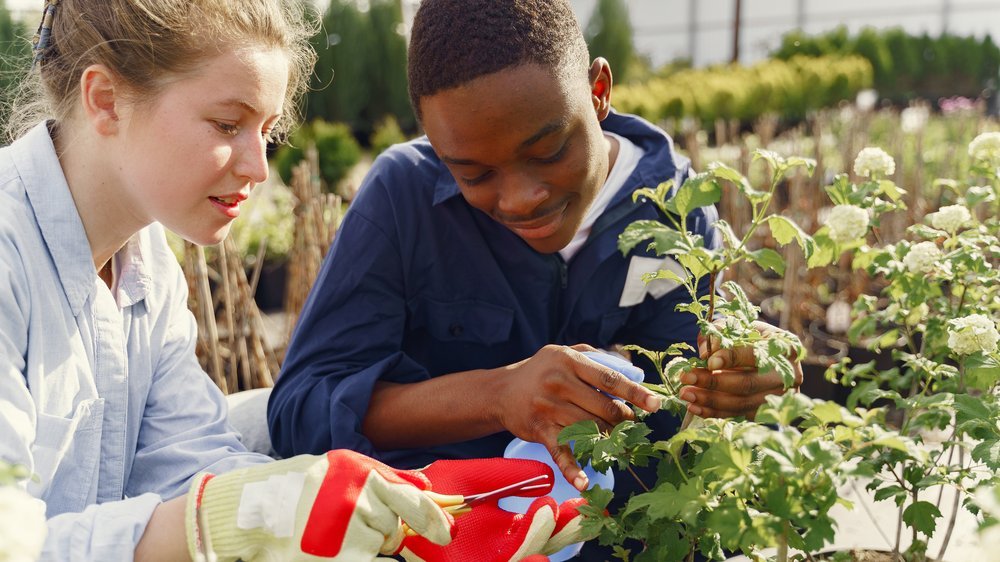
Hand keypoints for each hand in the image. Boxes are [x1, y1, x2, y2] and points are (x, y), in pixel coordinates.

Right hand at [186, 449, 453, 560]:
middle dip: (383, 534)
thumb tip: (427, 487)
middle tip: (349, 529)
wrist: (247, 512)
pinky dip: (360, 557)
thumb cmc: (298, 489)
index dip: (434, 520)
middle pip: (395, 530)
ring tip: (331, 537)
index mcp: (360, 472)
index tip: (446, 534)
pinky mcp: (338, 557)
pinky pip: (369, 561)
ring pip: (380, 549)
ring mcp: (347, 531)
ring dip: (367, 547)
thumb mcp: (341, 469)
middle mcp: (357, 498)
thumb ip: (385, 477)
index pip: (413, 500)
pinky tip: (332, 551)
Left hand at [397, 458, 585, 561]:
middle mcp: (502, 549)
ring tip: (553, 516)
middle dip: (566, 533)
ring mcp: (487, 559)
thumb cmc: (432, 494)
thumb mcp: (474, 479)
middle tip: (586, 516)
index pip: (548, 526)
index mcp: (508, 529)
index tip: (594, 506)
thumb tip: (547, 475)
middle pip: (543, 544)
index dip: (571, 519)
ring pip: (522, 556)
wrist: (390, 507)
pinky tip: (536, 557)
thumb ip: (507, 476)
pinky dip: (521, 561)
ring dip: (539, 538)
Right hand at [496, 344, 659, 489]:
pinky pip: (560, 452)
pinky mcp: (540, 430)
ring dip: (609, 438)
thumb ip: (596, 356)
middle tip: (630, 422)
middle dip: (623, 419)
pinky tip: (584, 483)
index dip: (635, 393)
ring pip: (590, 429)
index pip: (610, 379)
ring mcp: (548, 408)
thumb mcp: (564, 352)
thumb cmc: (541, 370)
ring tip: (618, 439)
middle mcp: (559, 383)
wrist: (501, 391)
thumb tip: (630, 366)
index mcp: (569, 361)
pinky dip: (572, 469)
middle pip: (604, 408)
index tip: (656, 405)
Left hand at [678, 320, 802, 418]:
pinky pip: (737, 415)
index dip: (732, 358)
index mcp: (787, 348)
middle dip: (713, 382)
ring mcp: (779, 398)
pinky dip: (714, 413)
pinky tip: (694, 407)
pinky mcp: (767, 413)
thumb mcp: (740, 327)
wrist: (768, 357)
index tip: (708, 361)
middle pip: (747, 384)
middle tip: (686, 378)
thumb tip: (705, 352)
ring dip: (709, 401)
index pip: (756, 354)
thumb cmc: (751, 338)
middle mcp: (789, 376)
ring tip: (685, 394)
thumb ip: (720, 332)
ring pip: (741, 403)